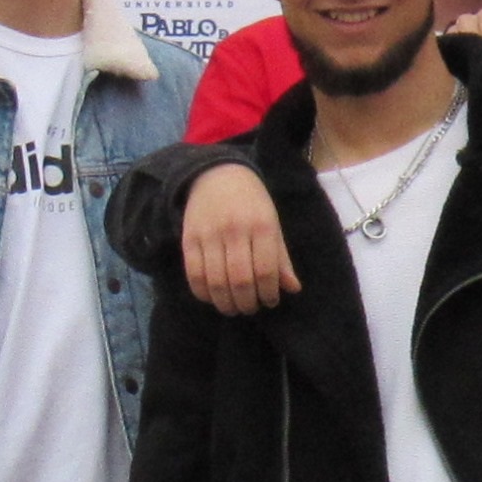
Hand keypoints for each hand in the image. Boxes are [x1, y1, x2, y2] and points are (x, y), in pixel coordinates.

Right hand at [182, 162, 296, 313]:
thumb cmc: (251, 203)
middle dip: (247, 303)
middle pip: (240, 280)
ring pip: (216, 281)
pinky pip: (194, 274)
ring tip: (233, 307)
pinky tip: (212, 297)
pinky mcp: (189, 238)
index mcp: (261, 226)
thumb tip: (292, 289)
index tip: (269, 301)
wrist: (217, 174)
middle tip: (250, 308)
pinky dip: (203, 293)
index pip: (266, 271)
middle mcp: (235, 230)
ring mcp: (209, 234)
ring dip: (225, 303)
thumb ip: (280, 258)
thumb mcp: (272, 224)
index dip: (268, 293)